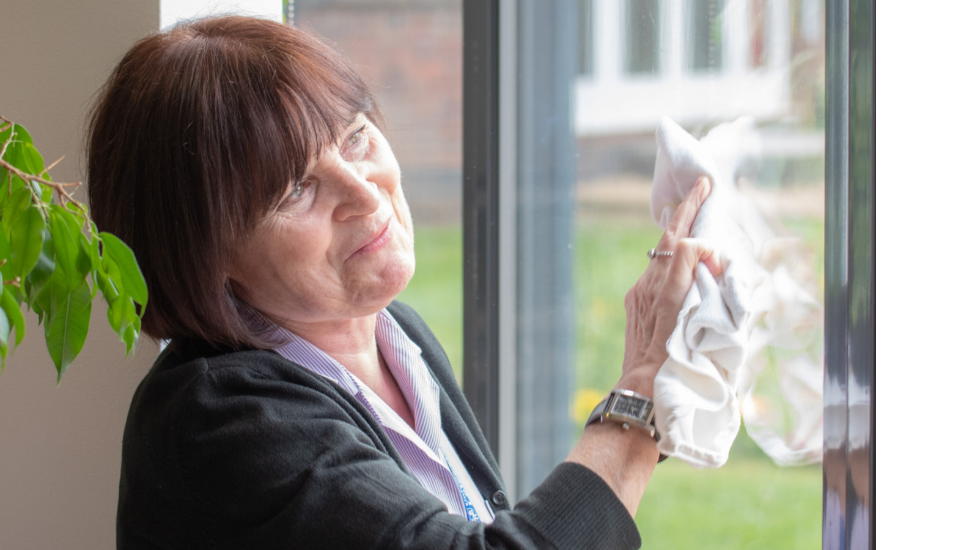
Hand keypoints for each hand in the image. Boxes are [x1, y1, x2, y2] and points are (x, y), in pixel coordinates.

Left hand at [617, 177, 722, 395]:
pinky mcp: (635, 301)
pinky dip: (669, 258)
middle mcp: (649, 286)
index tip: (714, 232)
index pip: (682, 243)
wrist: (643, 388)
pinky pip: (654, 271)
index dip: (699, 229)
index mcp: (667, 291)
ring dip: (677, 232)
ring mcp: (640, 293)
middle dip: (686, 210)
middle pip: (668, 238)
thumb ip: (698, 282)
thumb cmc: (674, 365)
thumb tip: (703, 256)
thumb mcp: (695, 325)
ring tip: (691, 212)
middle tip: (701, 186)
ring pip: (660, 253)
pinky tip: (678, 255)